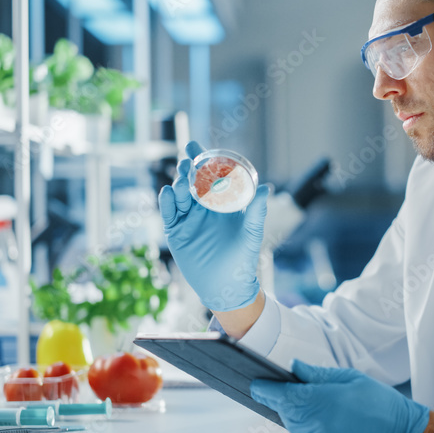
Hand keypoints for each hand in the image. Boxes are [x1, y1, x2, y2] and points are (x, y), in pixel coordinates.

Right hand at [159, 141, 269, 311]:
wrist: (226, 285)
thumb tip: (266, 188)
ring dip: (178, 183)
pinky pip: (169, 214)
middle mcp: (203, 208)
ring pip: (179, 195)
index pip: (210, 177)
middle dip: (187, 168)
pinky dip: (167, 203)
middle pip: (191, 182)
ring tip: (182, 176)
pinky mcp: (176, 233)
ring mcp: (188, 219)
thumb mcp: (251, 233)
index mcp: (221, 204)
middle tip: (188, 158)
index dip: (202, 161)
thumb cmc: (243, 259)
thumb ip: (257, 211)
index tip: (196, 147)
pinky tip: (168, 193)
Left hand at [250, 360, 429, 432]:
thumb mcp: (348, 377)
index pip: (277, 394)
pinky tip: (332, 427)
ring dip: (301, 418)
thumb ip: (316, 374)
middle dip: (290, 400)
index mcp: (316, 399)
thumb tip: (292, 367)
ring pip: (293, 427)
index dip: (264, 388)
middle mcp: (311, 424)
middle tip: (314, 395)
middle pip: (284, 410)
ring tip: (330, 412)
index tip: (255, 382)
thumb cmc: (376, 401)